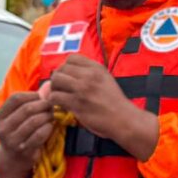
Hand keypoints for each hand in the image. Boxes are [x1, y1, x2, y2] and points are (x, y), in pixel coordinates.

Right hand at [0, 90, 54, 177]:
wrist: (13, 160)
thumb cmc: (18, 132)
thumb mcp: (16, 117)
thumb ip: (30, 101)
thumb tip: (48, 86)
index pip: (16, 98)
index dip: (32, 95)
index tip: (41, 97)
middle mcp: (3, 129)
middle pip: (26, 109)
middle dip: (43, 105)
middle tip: (51, 106)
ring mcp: (13, 141)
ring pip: (34, 121)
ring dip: (47, 116)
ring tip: (51, 115)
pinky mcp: (24, 151)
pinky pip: (40, 135)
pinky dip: (48, 128)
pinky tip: (50, 126)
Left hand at [41, 55, 155, 159]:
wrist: (124, 119)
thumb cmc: (115, 103)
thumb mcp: (106, 80)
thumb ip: (90, 74)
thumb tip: (69, 74)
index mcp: (97, 68)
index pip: (72, 58)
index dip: (66, 66)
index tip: (67, 76)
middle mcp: (89, 76)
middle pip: (61, 68)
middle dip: (57, 78)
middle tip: (60, 88)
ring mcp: (82, 89)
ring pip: (56, 80)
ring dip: (54, 88)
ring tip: (58, 96)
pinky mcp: (77, 103)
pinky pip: (55, 96)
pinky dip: (53, 101)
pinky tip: (58, 105)